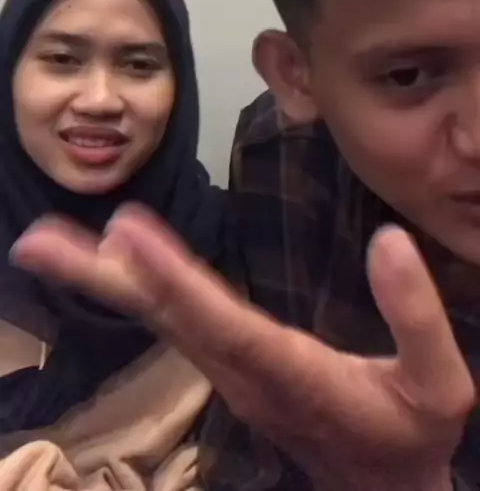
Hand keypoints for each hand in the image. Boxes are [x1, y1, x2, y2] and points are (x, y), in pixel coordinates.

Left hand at [12, 205, 473, 490]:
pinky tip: (113, 261)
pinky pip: (176, 320)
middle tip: (36, 244)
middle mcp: (246, 374)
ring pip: (162, 320)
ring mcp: (230, 374)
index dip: (175, 281)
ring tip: (47, 244)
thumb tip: (387, 240)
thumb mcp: (442, 385)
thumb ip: (417, 316)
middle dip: (103, 281)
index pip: (225, 326)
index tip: (125, 235)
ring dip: (104, 282)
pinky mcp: (229, 366)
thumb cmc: (414, 432)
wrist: (386, 487)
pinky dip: (139, 287)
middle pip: (168, 320)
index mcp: (293, 376)